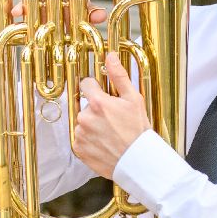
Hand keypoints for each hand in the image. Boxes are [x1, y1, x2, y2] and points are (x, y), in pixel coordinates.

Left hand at [72, 53, 149, 178]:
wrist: (137, 161)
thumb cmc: (138, 131)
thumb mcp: (134, 99)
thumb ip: (119, 76)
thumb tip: (110, 56)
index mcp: (97, 103)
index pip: (86, 84)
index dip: (96, 88)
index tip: (104, 96)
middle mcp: (85, 118)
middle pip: (84, 105)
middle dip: (96, 109)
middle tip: (112, 120)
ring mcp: (80, 134)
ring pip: (82, 122)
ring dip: (92, 125)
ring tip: (109, 133)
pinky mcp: (78, 149)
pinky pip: (80, 138)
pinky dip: (89, 140)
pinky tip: (103, 142)